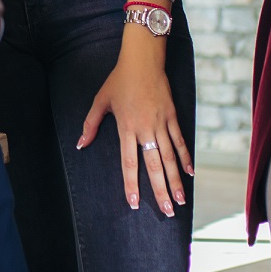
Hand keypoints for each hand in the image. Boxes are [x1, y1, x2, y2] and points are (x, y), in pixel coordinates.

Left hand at [77, 14, 193, 215]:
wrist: (143, 59)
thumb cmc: (119, 80)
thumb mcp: (101, 101)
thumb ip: (91, 125)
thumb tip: (80, 145)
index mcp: (126, 127)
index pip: (129, 163)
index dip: (131, 184)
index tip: (135, 203)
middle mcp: (145, 129)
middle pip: (154, 166)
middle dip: (160, 191)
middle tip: (167, 212)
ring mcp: (161, 123)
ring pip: (170, 157)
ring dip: (176, 180)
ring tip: (180, 200)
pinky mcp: (172, 115)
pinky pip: (180, 140)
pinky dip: (185, 157)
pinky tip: (190, 173)